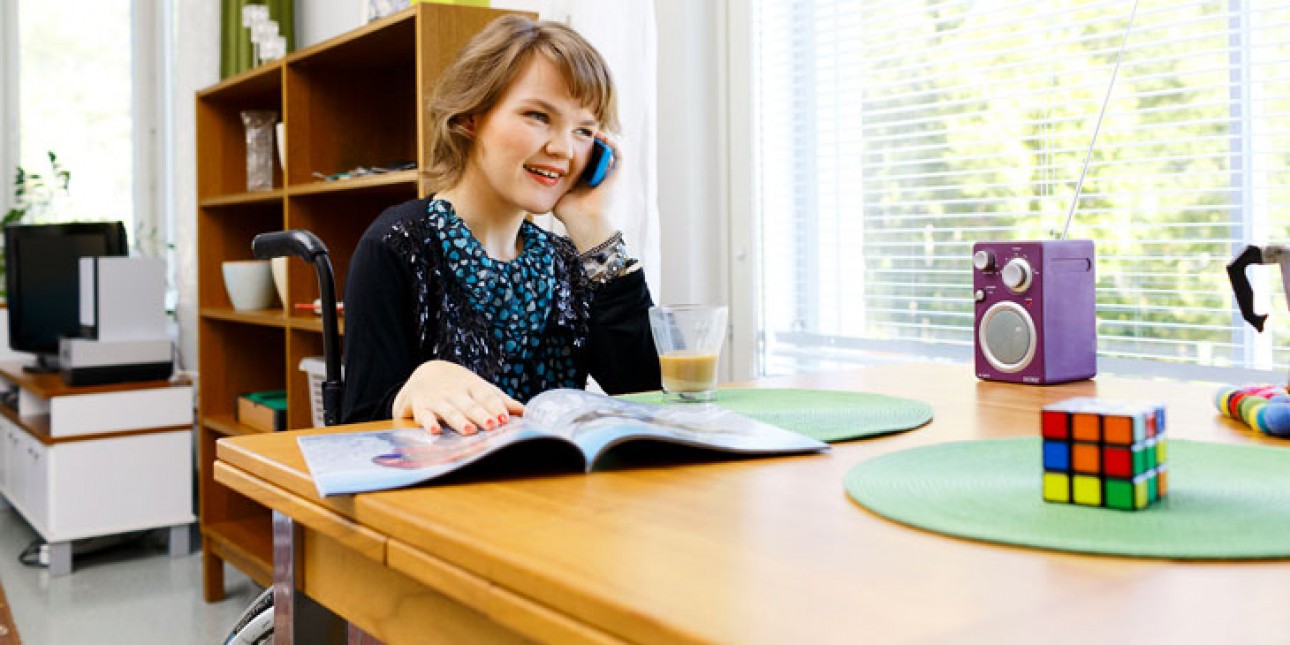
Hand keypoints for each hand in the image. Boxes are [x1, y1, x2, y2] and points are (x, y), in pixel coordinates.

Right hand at [392, 360, 524, 433]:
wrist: (426, 373)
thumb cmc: (461, 386)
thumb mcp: (480, 388)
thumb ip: (501, 400)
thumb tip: (526, 412)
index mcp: (473, 387)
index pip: (486, 396)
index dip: (496, 407)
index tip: (505, 419)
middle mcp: (456, 393)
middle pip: (470, 405)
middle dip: (481, 414)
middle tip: (492, 425)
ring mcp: (438, 400)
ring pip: (450, 411)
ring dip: (459, 420)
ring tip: (469, 430)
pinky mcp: (422, 409)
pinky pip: (425, 417)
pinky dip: (429, 424)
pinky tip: (435, 431)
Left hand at [553, 133, 620, 250]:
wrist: (586, 223)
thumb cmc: (571, 215)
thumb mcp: (558, 195)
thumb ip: (553, 185)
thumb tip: (541, 174)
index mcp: (585, 183)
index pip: (582, 161)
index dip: (576, 149)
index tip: (566, 139)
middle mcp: (598, 179)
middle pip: (595, 155)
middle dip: (588, 142)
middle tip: (578, 131)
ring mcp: (608, 177)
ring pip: (607, 153)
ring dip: (600, 141)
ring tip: (590, 130)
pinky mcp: (616, 176)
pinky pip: (617, 155)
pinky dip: (611, 144)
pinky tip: (600, 136)